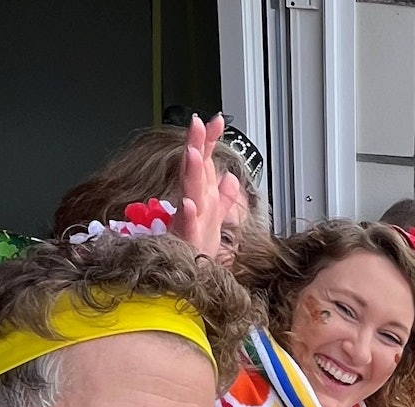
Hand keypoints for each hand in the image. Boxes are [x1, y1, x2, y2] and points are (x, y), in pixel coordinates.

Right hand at [171, 114, 242, 264]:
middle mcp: (193, 203)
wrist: (189, 277)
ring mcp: (187, 220)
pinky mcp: (184, 239)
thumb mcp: (215, 218)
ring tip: (196, 154)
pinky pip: (185, 225)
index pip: (205, 162)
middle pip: (194, 169)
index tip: (217, 120)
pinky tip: (189, 203)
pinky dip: (187, 214)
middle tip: (197, 124)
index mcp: (201, 196)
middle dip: (196, 145)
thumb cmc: (197, 248)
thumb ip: (223, 197)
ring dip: (193, 172)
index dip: (210, 141)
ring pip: (190, 192)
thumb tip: (230, 177)